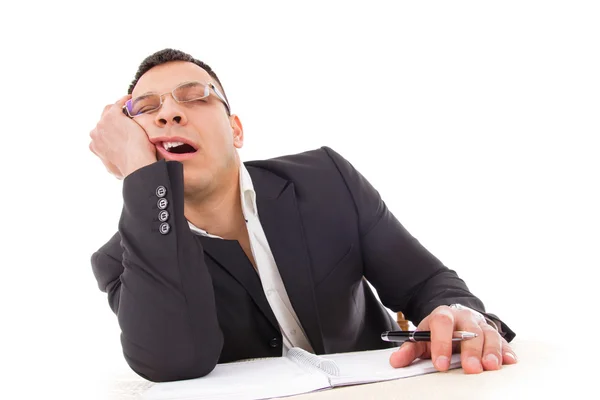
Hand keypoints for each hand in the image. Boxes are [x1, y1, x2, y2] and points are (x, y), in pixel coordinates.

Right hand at [89, 95, 156, 178]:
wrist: (135, 162)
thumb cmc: (129, 169)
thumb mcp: (115, 171)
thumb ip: (111, 165)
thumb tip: (114, 169)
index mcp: (94, 146)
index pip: (100, 134)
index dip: (110, 131)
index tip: (120, 130)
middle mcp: (95, 133)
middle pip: (103, 121)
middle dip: (113, 120)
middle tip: (126, 120)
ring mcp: (103, 123)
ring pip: (108, 110)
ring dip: (117, 109)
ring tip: (129, 109)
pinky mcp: (114, 116)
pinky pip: (118, 104)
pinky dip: (124, 101)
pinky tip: (130, 100)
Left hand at [389, 305, 517, 373]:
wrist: (452, 318)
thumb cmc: (436, 332)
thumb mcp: (421, 338)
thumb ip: (409, 349)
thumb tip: (396, 361)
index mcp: (443, 315)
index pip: (442, 324)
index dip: (441, 344)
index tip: (441, 364)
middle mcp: (464, 317)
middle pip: (470, 330)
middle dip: (471, 351)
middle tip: (471, 368)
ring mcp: (481, 324)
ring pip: (489, 335)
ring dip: (491, 351)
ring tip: (491, 367)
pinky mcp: (494, 333)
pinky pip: (503, 341)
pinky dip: (506, 351)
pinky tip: (508, 361)